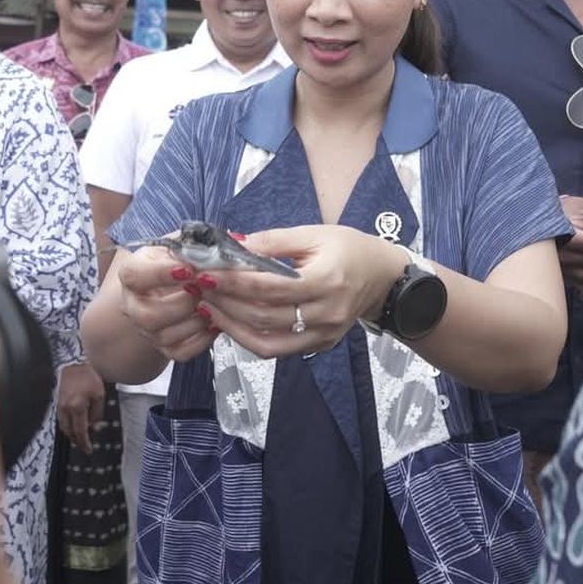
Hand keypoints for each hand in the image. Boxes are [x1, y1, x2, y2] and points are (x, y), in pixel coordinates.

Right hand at [56, 363, 105, 454]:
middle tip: (84, 445)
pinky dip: (67, 425)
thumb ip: (97, 414)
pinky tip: (73, 425)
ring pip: (63, 426)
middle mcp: (66, 408)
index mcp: (77, 407)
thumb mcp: (99, 395)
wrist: (75, 363)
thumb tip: (95, 427)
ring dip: (71, 433)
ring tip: (79, 436)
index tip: (89, 449)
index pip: (80, 431)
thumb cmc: (88, 377)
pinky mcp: (57, 401)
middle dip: (77, 440)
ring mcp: (60, 405)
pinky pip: (61, 419)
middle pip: (69, 431)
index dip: (84, 442)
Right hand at [116, 245, 216, 362]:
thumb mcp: (180, 244)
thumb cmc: (177, 260)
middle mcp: (133, 305)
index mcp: (132, 274)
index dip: (160, 274)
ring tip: (212, 305)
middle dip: (182, 304)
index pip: (133, 276)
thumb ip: (195, 243)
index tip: (188, 269)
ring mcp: (147, 330)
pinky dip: (202, 340)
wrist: (171, 285)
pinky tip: (214, 322)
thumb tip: (222, 248)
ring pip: (164, 336)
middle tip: (203, 290)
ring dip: (195, 321)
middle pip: (146, 316)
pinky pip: (181, 353)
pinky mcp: (164, 347)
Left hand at [194, 225, 403, 357]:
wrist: (383, 278)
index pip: (269, 287)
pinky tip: (230, 321)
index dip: (234, 282)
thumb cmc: (348, 249)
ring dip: (231, 326)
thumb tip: (231, 243)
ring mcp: (323, 334)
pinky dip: (248, 337)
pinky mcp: (319, 346)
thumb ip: (272, 241)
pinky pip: (276, 349)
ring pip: (266, 342)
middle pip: (263, 316)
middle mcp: (326, 313)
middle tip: (198, 289)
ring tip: (207, 308)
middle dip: (225, 303)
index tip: (206, 273)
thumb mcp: (313, 234)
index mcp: (326, 280)